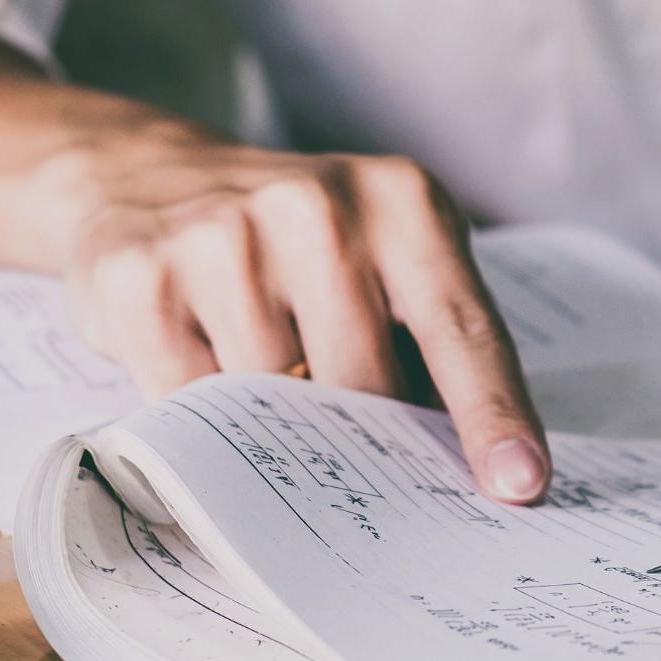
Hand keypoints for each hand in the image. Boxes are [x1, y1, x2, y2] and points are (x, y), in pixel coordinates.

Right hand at [0, 54, 550, 501]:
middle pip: (366, 384)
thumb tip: (467, 467)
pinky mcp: (142, 278)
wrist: (142, 176)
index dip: (492, 414)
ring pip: (274, 402)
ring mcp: (222, 238)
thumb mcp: (382, 256)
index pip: (459, 327)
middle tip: (363, 469)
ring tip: (263, 386)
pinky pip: (191, 406)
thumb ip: (424, 338)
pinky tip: (201, 378)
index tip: (519, 484)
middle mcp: (315, 207)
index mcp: (400, 201)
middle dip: (369, 442)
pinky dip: (205, 423)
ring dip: (276, 426)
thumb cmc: (293, 244)